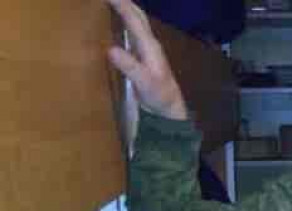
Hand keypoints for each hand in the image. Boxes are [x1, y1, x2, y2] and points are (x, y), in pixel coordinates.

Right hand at [106, 0, 186, 119]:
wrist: (169, 108)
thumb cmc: (158, 95)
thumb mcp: (143, 82)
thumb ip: (129, 66)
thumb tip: (111, 49)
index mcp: (149, 45)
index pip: (134, 19)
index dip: (121, 5)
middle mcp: (150, 43)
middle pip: (138, 16)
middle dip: (125, 2)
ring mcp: (147, 49)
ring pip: (137, 22)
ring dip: (126, 9)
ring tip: (113, 2)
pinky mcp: (143, 56)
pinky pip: (134, 32)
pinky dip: (125, 21)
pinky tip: (118, 22)